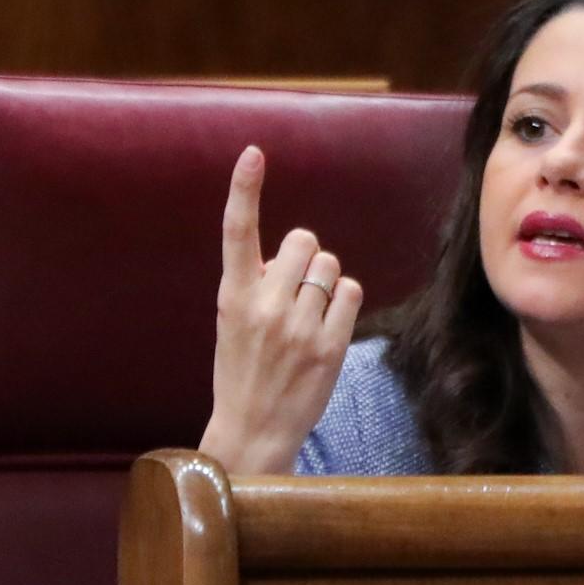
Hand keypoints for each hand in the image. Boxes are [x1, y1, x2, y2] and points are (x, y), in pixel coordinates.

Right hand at [196, 146, 362, 473]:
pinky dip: (343, 302)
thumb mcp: (233, 322)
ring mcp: (298, 327)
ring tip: (307, 314)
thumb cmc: (243, 370)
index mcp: (233, 296)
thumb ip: (257, 283)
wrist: (253, 430)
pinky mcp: (329, 347)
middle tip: (294, 289)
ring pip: (331, 266)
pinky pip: (351, 293)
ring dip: (325, 282)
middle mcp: (264, 306)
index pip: (237, 232)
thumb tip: (290, 257)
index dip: (244, 189)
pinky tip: (327, 326)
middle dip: (305, 257)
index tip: (254, 154)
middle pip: (304, 240)